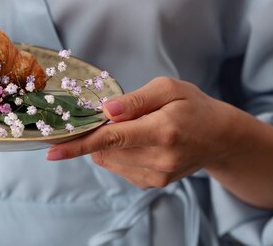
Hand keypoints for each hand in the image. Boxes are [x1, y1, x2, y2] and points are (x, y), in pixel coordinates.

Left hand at [47, 77, 233, 186]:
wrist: (220, 138)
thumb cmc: (193, 106)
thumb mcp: (169, 88)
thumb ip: (135, 100)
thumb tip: (106, 112)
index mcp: (163, 131)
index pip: (111, 139)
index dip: (79, 144)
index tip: (52, 150)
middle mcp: (158, 159)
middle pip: (105, 150)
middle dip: (95, 133)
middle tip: (112, 116)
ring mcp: (156, 176)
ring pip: (108, 160)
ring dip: (107, 143)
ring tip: (135, 127)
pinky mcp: (152, 183)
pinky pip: (118, 167)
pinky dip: (117, 152)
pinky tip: (138, 140)